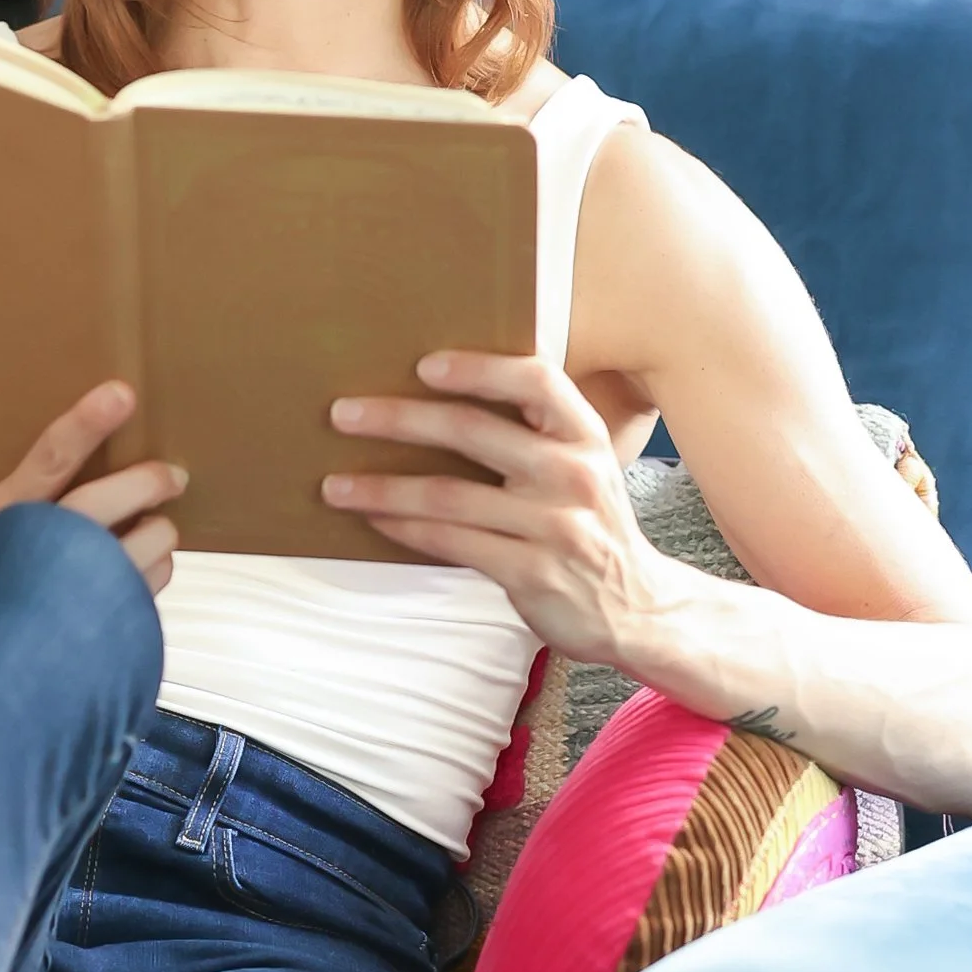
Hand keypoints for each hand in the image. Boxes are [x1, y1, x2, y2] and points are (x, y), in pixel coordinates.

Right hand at [0, 380, 185, 595]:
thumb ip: (24, 494)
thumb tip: (82, 452)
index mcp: (0, 514)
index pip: (47, 461)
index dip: (84, 426)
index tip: (121, 395)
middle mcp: (30, 549)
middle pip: (98, 506)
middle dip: (143, 484)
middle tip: (173, 475)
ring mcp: (61, 595)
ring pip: (134, 553)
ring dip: (157, 534)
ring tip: (158, 527)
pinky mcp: (88, 629)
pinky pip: (142, 592)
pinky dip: (154, 571)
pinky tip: (143, 566)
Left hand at [324, 351, 698, 670]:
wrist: (637, 608)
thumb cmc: (591, 525)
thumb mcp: (584, 466)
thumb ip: (536, 432)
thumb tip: (444, 393)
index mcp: (586, 435)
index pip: (537, 381)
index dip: (480, 367)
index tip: (424, 364)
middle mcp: (574, 474)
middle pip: (475, 431)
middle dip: (400, 419)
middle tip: (343, 414)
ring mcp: (554, 526)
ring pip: (451, 495)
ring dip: (383, 488)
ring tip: (334, 484)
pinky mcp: (532, 572)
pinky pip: (454, 543)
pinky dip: (406, 529)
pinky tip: (374, 519)